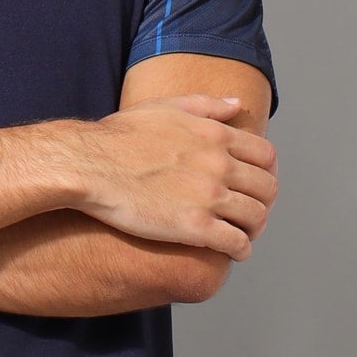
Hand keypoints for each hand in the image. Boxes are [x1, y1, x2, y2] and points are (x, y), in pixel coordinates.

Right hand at [73, 96, 276, 255]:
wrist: (89, 165)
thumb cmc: (119, 136)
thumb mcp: (166, 107)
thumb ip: (207, 105)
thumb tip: (238, 104)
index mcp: (216, 135)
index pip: (266, 156)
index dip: (266, 173)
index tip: (255, 186)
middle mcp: (220, 165)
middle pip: (266, 189)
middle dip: (263, 203)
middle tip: (250, 214)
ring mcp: (209, 197)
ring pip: (256, 217)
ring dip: (254, 229)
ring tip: (243, 236)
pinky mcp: (194, 227)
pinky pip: (235, 242)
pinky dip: (240, 250)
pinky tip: (232, 252)